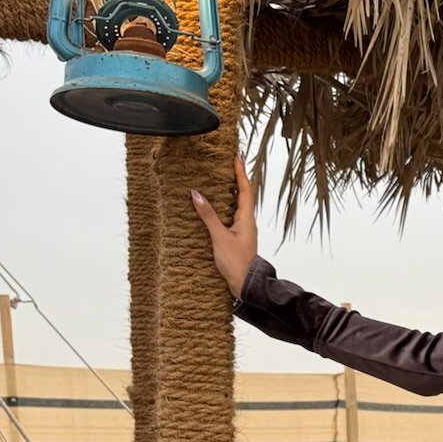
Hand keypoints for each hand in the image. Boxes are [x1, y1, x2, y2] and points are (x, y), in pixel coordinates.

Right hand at [192, 154, 259, 299]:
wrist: (246, 285)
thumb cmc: (236, 263)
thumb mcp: (219, 237)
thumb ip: (208, 215)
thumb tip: (196, 194)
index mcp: (246, 218)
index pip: (244, 189)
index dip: (240, 171)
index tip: (236, 156)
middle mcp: (247, 221)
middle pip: (243, 194)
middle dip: (236, 177)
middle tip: (228, 161)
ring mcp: (242, 229)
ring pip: (237, 204)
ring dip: (230, 190)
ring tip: (220, 177)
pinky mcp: (236, 237)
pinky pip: (231, 215)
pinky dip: (224, 205)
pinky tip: (215, 205)